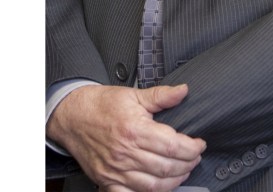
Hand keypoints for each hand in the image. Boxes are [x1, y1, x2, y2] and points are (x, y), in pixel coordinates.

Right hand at [46, 83, 205, 191]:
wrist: (73, 116)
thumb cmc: (102, 105)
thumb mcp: (133, 95)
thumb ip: (161, 95)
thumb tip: (183, 91)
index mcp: (134, 130)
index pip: (172, 146)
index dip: (191, 148)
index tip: (199, 144)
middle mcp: (125, 153)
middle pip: (167, 168)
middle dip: (187, 164)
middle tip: (194, 157)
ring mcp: (115, 171)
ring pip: (154, 186)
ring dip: (174, 181)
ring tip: (183, 171)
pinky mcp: (107, 181)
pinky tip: (160, 187)